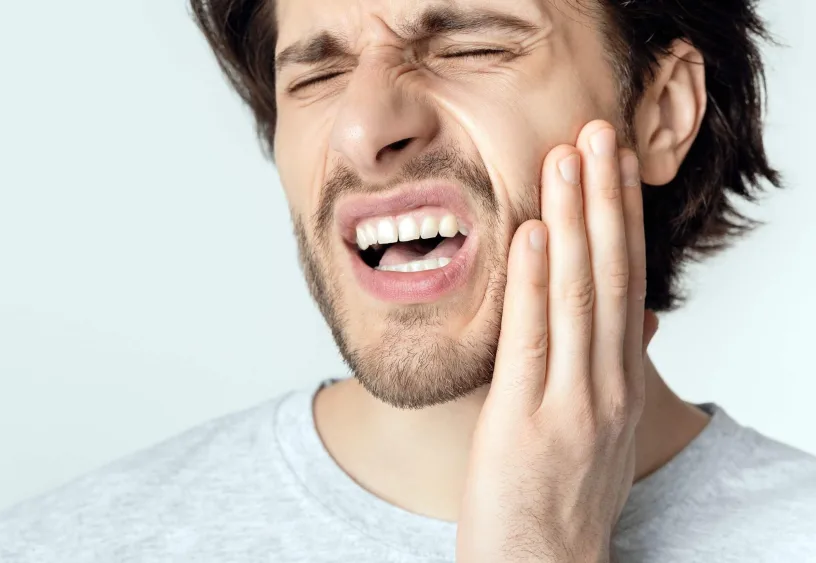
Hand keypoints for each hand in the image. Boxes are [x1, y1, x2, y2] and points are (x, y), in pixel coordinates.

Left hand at [456, 120, 653, 562]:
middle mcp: (606, 386)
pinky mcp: (527, 422)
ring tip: (567, 159)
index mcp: (619, 383)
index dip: (620, 220)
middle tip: (597, 133)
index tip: (612, 165)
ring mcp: (571, 403)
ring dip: (570, 222)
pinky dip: (531, 283)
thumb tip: (635, 321)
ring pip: (576, 296)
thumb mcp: (600, 431)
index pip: (625, 284)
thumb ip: (612, 372)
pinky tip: (528, 234)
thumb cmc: (561, 500)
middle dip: (602, 200)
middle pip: (608, 275)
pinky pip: (531, 340)